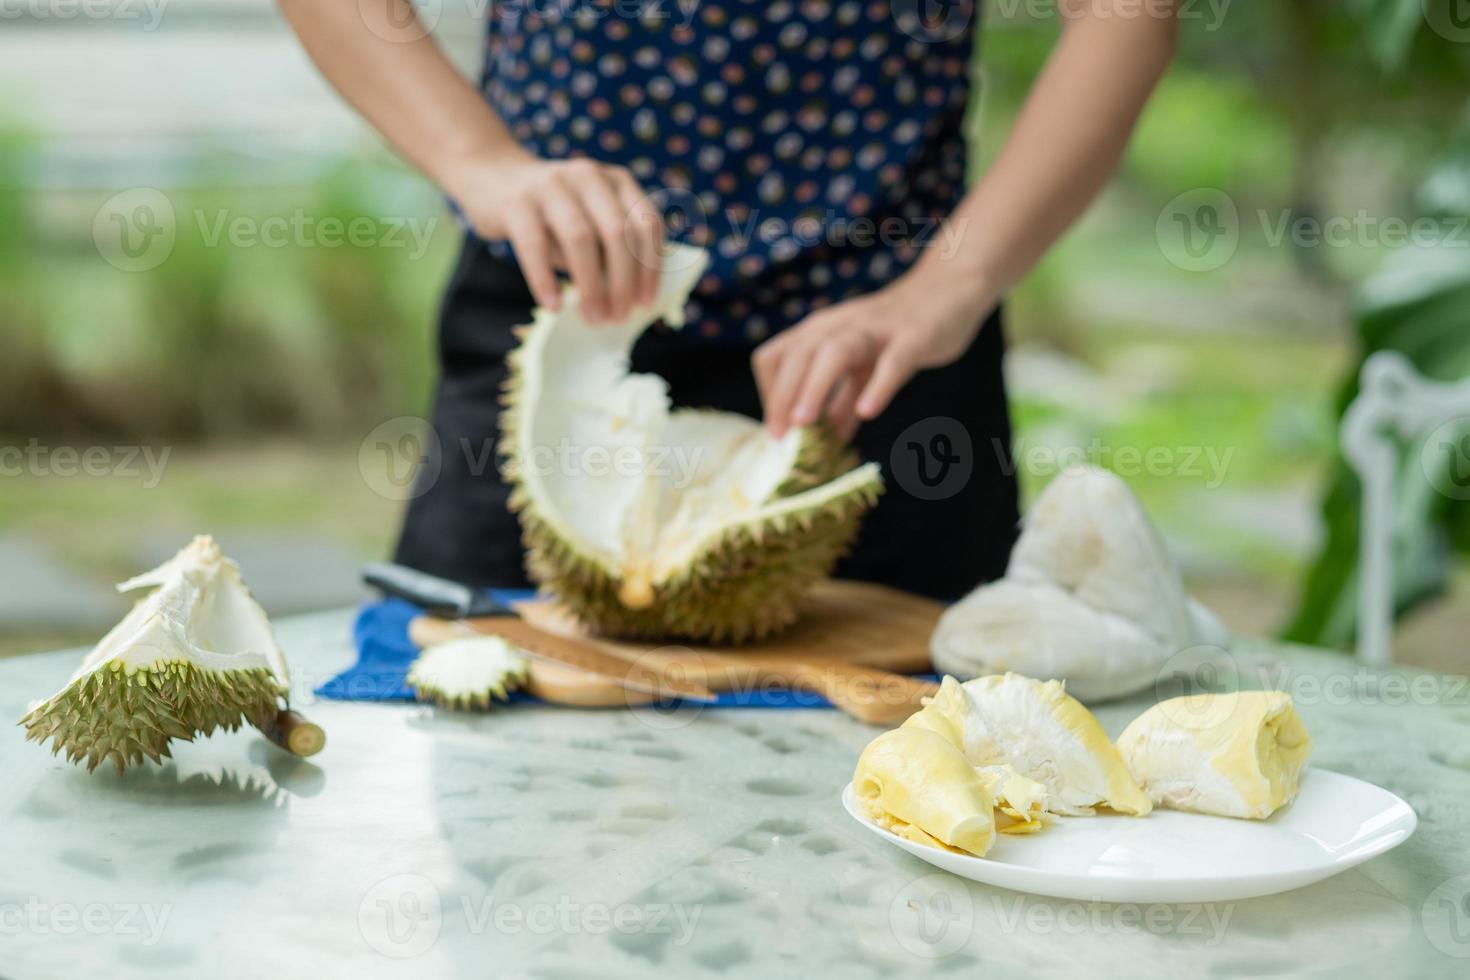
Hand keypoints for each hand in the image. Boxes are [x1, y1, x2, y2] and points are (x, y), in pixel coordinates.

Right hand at [445, 151, 664, 322]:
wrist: (492, 177)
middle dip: (622, 282)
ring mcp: (551, 184)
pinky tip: (553, 305)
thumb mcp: (589, 223)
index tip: (646, 303)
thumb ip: (608, 252)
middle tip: (618, 317)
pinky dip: (546, 279)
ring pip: (581, 238)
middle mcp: (589, 176)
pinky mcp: (517, 200)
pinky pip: (535, 244)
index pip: (646, 223)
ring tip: (592, 317)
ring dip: (590, 285)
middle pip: (617, 232)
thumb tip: (628, 298)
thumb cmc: (552, 214)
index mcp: (616, 181)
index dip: (650, 266)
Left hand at [752, 267, 994, 440]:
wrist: (948, 290)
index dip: (771, 393)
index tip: (777, 430)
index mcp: (821, 331)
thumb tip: (829, 440)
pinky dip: (878, 386)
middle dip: (783, 395)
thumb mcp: (863, 366)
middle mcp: (840, 325)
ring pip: (836, 352)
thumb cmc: (896, 331)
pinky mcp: (913, 336)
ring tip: (805, 424)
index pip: (777, 356)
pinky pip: (893, 361)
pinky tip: (868, 412)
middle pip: (799, 354)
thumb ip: (844, 401)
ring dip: (816, 387)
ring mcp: (876, 329)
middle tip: (780, 436)